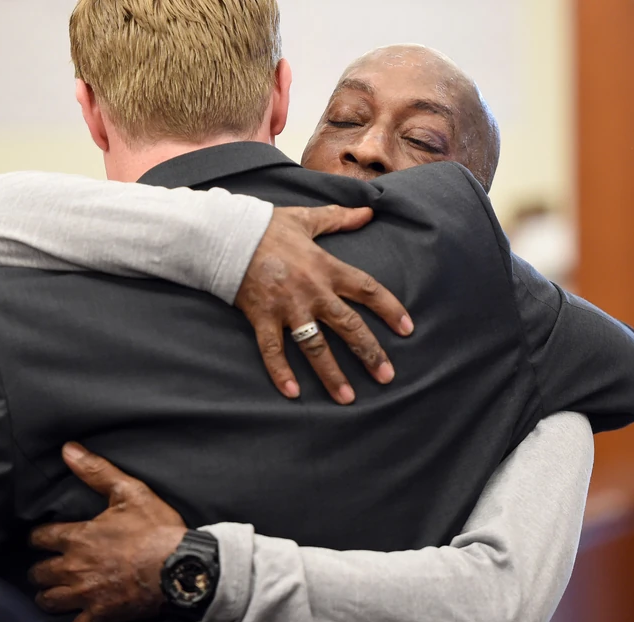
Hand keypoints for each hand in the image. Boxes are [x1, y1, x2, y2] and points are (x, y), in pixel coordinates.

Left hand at [29, 443, 186, 621]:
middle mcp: (74, 568)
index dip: (38, 537)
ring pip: (49, 600)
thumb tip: (68, 449)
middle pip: (40, 572)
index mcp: (78, 537)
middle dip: (40, 568)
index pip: (41, 538)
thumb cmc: (156, 528)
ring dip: (47, 595)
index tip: (41, 538)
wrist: (179, 566)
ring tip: (51, 591)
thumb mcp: (129, 491)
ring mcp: (86, 595)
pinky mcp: (100, 615)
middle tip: (46, 566)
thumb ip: (96, 471)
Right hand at [237, 205, 413, 404]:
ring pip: (315, 346)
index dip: (390, 309)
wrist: (226, 235)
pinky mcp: (262, 317)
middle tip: (386, 376)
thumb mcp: (306, 218)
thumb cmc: (267, 227)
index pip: (367, 290)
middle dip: (369, 352)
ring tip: (348, 398)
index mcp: (326, 267)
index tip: (407, 329)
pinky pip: (273, 350)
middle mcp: (312, 291)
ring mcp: (287, 307)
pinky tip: (292, 394)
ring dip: (332, 373)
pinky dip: (280, 372)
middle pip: (348, 325)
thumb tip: (369, 211)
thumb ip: (339, 218)